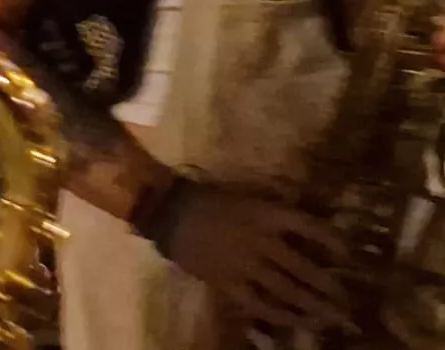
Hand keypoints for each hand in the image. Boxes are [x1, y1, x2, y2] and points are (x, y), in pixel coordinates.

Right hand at [157, 182, 350, 333]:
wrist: (168, 211)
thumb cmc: (210, 199)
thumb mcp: (250, 195)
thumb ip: (278, 207)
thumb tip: (310, 219)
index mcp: (267, 214)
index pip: (313, 229)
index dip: (336, 244)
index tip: (350, 256)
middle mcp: (262, 241)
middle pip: (305, 268)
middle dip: (330, 286)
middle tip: (348, 301)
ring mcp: (245, 264)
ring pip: (287, 290)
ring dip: (313, 305)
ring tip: (332, 317)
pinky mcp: (228, 282)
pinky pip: (260, 304)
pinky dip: (281, 315)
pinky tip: (297, 322)